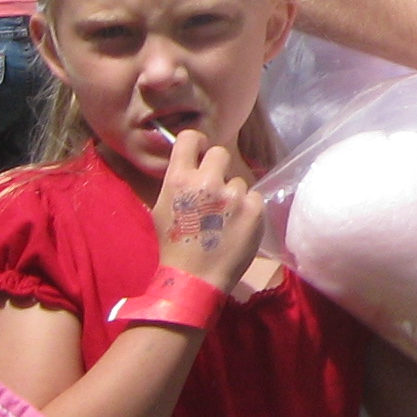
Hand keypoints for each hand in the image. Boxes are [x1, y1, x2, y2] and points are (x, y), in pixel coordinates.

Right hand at [157, 132, 265, 298]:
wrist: (194, 278)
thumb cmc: (175, 245)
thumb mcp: (162, 208)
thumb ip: (178, 182)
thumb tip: (191, 163)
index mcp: (179, 179)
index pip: (190, 138)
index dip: (197, 143)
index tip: (201, 152)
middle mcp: (206, 182)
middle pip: (221, 153)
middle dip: (218, 168)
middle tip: (215, 189)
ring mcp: (233, 195)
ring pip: (239, 180)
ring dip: (233, 195)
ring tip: (224, 220)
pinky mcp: (254, 209)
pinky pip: (254, 197)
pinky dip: (248, 210)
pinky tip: (237, 227)